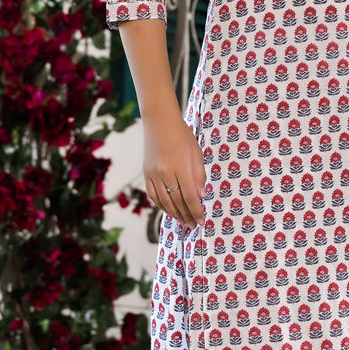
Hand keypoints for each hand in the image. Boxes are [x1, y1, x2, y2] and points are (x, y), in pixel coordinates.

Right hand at [143, 111, 206, 229]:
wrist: (160, 123)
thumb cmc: (183, 136)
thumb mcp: (196, 154)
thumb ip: (199, 176)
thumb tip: (201, 196)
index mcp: (180, 168)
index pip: (190, 197)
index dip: (196, 211)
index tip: (201, 222)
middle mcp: (165, 173)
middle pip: (177, 202)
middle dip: (186, 216)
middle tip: (193, 226)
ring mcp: (153, 174)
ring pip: (164, 201)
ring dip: (174, 214)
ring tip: (183, 222)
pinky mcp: (146, 174)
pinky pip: (153, 195)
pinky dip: (161, 205)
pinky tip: (168, 211)